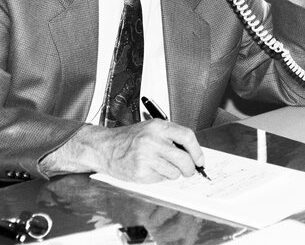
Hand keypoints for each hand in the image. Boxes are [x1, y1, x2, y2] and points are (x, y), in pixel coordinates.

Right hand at [40, 119, 204, 182]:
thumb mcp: (150, 129)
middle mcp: (152, 140)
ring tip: (162, 167)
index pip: (187, 136)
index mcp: (157, 126)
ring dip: (173, 174)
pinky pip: (161, 179)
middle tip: (189, 171)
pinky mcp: (140, 171)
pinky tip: (150, 170)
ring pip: (174, 172)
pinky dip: (160, 177)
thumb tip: (192, 153)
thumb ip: (170, 137)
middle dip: (190, 168)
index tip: (200, 160)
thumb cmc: (128, 139)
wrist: (105, 148)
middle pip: (183, 158)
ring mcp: (145, 157)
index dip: (197, 150)